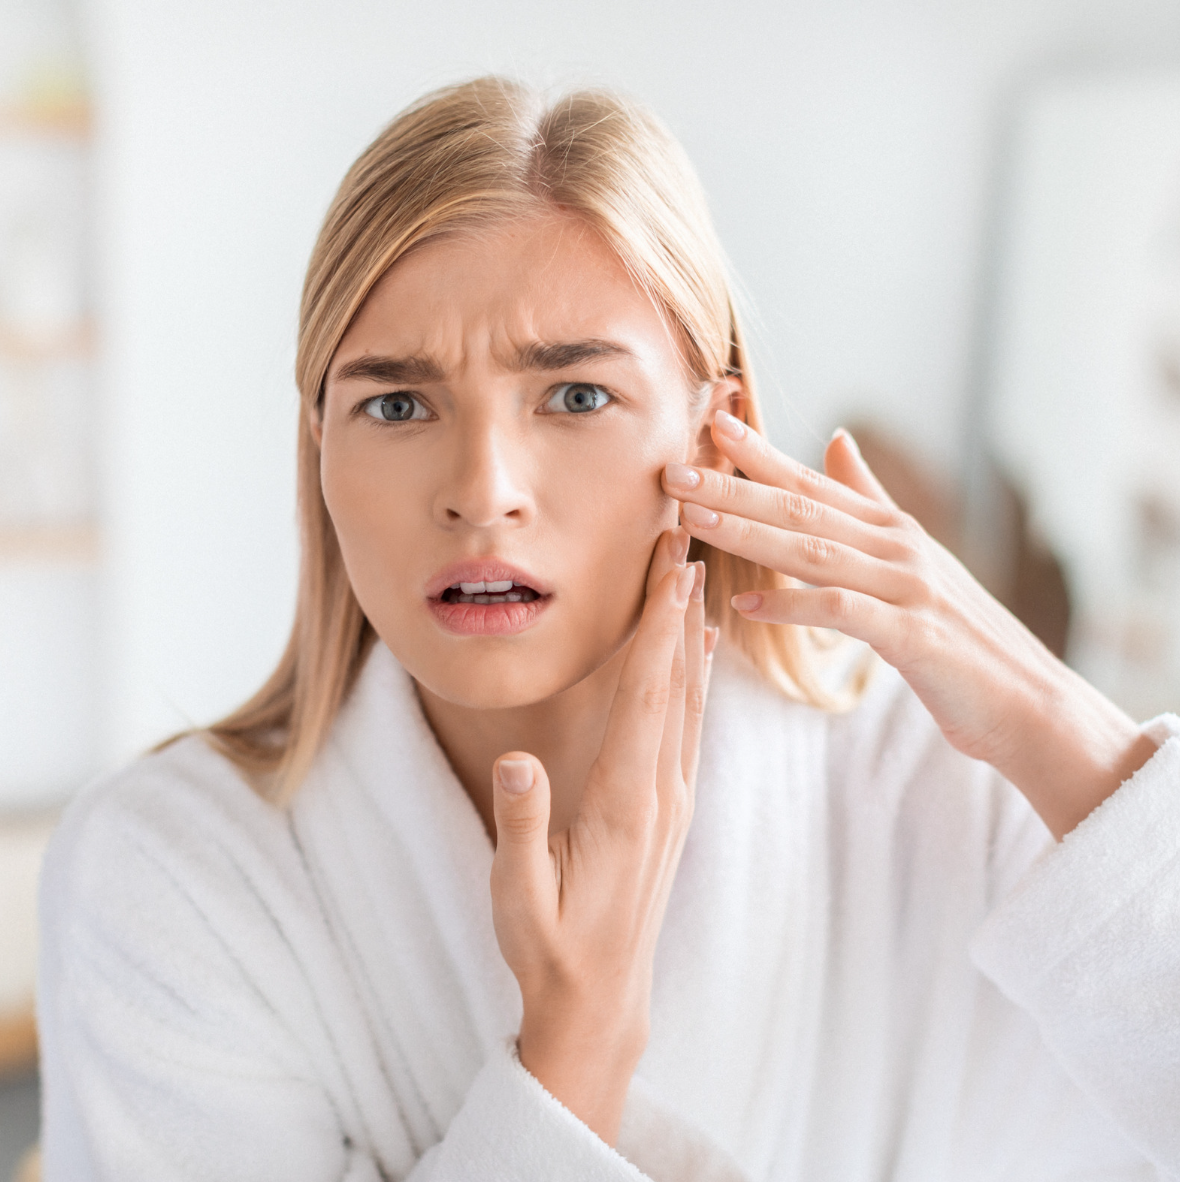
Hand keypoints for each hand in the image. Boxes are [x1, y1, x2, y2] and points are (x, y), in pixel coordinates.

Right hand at [488, 528, 715, 1144]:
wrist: (600, 1001)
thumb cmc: (550, 949)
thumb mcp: (517, 898)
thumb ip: (520, 828)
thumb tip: (515, 760)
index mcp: (625, 803)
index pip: (646, 697)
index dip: (658, 627)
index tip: (673, 568)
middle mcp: (661, 792)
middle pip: (677, 681)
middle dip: (683, 605)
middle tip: (690, 540)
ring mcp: (671, 799)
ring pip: (689, 698)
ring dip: (691, 631)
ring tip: (695, 573)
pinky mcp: (669, 808)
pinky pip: (688, 726)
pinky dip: (693, 678)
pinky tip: (697, 651)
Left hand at [664, 410, 1155, 839]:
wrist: (1028, 702)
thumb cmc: (959, 636)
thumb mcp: (913, 558)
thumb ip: (869, 498)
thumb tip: (835, 436)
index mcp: (890, 528)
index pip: (811, 483)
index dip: (758, 455)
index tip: (710, 425)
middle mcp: (897, 546)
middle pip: (801, 509)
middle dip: (732, 488)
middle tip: (674, 471)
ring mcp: (907, 587)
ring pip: (813, 552)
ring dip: (748, 534)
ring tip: (694, 520)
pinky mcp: (913, 636)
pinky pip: (842, 613)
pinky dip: (793, 607)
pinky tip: (747, 606)